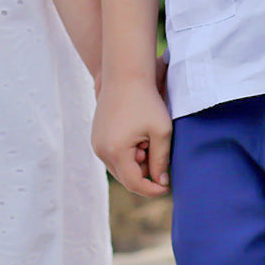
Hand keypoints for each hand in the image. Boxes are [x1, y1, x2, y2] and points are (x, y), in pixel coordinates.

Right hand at [92, 77, 172, 196]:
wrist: (125, 74)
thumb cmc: (146, 100)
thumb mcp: (161, 131)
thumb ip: (161, 160)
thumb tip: (161, 183)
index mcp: (116, 151)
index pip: (135, 184)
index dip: (153, 190)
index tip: (168, 187)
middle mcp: (101, 150)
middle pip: (125, 178)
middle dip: (144, 174)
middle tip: (157, 154)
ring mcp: (96, 142)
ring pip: (119, 167)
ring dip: (135, 163)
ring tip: (146, 140)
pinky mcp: (96, 135)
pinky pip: (112, 155)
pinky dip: (126, 153)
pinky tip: (137, 136)